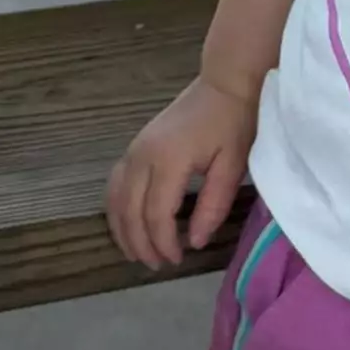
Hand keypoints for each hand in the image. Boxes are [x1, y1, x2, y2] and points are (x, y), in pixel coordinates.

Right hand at [106, 75, 253, 270]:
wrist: (224, 84)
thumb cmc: (234, 123)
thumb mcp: (233, 165)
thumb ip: (213, 205)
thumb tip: (195, 241)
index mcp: (168, 160)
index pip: (155, 215)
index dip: (163, 243)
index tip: (178, 260)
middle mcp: (142, 155)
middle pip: (130, 211)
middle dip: (141, 244)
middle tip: (159, 265)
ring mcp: (134, 149)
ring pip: (115, 199)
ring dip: (123, 230)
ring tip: (140, 253)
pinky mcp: (134, 146)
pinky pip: (115, 184)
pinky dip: (117, 209)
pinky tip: (128, 223)